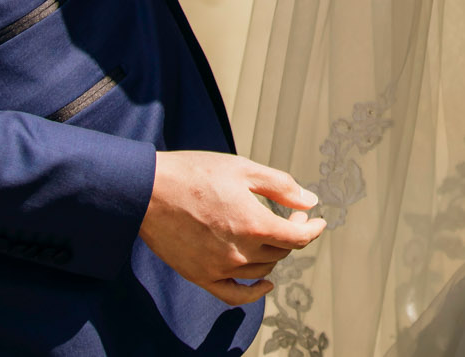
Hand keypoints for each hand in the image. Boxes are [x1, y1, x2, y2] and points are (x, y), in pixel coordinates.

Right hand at [137, 150, 325, 304]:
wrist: (148, 190)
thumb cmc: (195, 173)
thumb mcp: (244, 169)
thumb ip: (281, 186)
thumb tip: (310, 201)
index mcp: (254, 224)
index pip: (298, 238)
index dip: (312, 229)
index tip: (317, 221)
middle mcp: (239, 252)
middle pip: (281, 252)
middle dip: (292, 234)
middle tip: (290, 216)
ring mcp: (219, 268)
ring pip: (262, 270)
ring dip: (274, 254)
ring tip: (271, 235)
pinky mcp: (200, 276)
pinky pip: (234, 295)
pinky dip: (253, 293)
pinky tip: (265, 284)